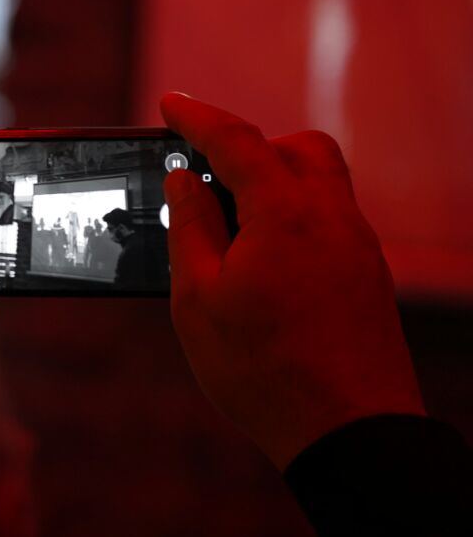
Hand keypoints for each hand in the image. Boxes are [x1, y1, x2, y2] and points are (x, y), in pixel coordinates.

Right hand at [160, 92, 424, 469]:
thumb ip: (190, 225)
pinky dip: (293, 215)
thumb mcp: (199, 297)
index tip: (169, 105)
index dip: (197, 118)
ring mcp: (358, 246)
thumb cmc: (264, 369)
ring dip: (274, 180)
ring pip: (320, 181)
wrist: (349, 431)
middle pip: (297, 148)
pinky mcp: (367, 276)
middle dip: (250, 145)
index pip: (237, 140)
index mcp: (285, 212)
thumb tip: (185, 178)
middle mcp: (331, 217)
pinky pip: (329, 219)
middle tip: (205, 169)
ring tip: (229, 219)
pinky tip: (261, 258)